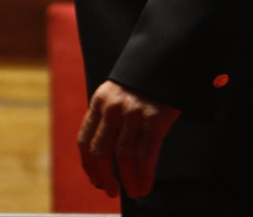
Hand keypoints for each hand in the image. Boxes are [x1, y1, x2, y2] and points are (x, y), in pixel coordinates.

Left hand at [77, 80, 180, 199]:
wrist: (167, 61)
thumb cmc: (142, 84)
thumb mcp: (116, 94)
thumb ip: (108, 119)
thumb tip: (105, 158)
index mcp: (99, 102)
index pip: (85, 140)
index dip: (88, 164)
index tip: (94, 179)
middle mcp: (113, 109)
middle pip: (101, 153)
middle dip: (105, 177)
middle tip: (110, 190)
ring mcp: (134, 114)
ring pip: (124, 158)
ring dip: (127, 181)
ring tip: (133, 191)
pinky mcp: (155, 120)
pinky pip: (146, 156)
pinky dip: (144, 176)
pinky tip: (144, 185)